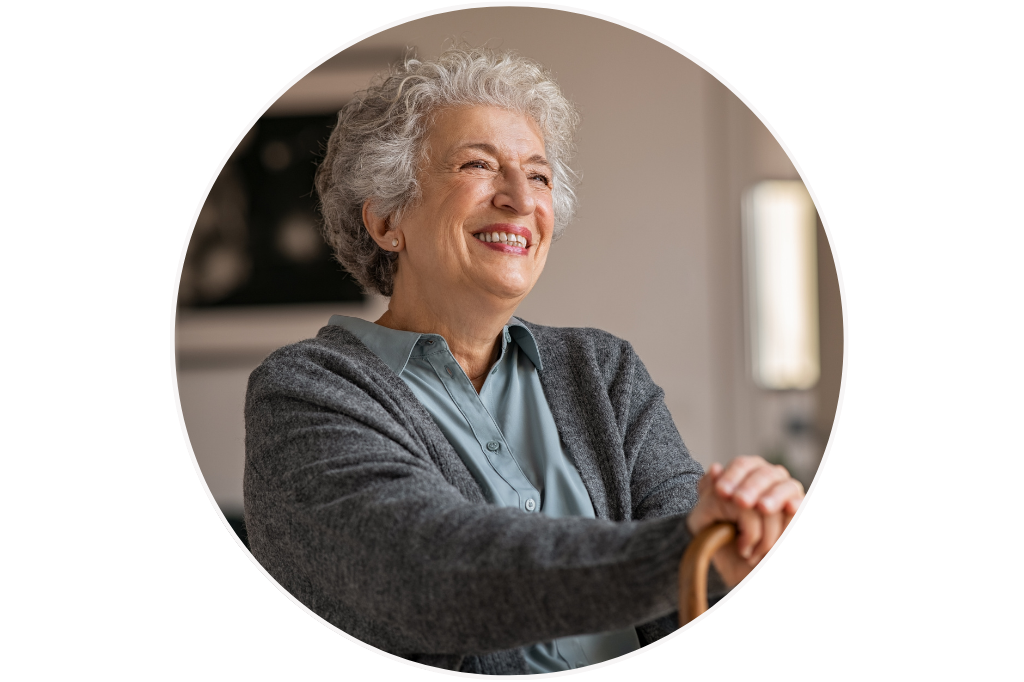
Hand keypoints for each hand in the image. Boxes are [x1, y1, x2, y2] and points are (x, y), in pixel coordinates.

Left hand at [686, 456, 803, 586]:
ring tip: (762, 508)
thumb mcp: (707, 514)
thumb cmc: (722, 534)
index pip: (743, 465)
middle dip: (752, 486)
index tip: (721, 492)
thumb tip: (714, 469)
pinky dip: (797, 505)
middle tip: (739, 500)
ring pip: (787, 486)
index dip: (733, 476)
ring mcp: (788, 495)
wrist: (739, 563)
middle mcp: (770, 479)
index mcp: (747, 473)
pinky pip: (803, 506)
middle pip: (765, 474)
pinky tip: (790, 508)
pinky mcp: (801, 514)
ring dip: (774, 495)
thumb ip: (709, 491)